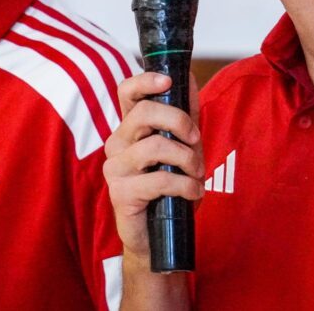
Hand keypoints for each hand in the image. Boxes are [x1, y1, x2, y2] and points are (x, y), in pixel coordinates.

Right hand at [103, 72, 204, 261]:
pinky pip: (159, 180)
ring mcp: (116, 168)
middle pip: (143, 113)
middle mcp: (117, 143)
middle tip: (196, 138)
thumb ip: (185, 115)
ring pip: (154, 146)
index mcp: (130, 128)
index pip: (126, 92)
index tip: (167, 80)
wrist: (157, 236)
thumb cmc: (168, 189)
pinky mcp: (121, 192)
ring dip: (187, 158)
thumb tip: (189, 77)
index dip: (144, 81)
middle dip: (178, 120)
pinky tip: (193, 192)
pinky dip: (185, 185)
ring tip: (197, 173)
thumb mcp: (183, 147)